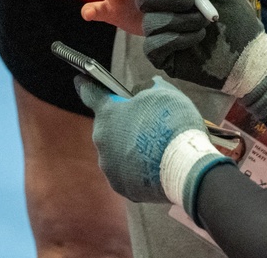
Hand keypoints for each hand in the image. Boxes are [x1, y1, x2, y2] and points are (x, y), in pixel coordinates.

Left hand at [75, 74, 230, 219]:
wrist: (185, 165)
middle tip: (144, 121)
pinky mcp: (121, 186)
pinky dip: (136, 167)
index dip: (87, 85)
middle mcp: (102, 141)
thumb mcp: (164, 92)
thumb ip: (150, 87)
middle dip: (122, 122)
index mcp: (108, 113)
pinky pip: (125, 172)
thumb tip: (148, 88)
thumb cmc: (172, 123)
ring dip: (128, 147)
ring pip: (116, 151)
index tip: (81, 80)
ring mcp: (109, 166)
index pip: (90, 93)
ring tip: (153, 146)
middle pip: (108, 126)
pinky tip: (153, 163)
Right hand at [136, 0, 266, 119]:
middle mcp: (163, 8)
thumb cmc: (235, 16)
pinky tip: (197, 38)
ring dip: (180, 20)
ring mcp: (160, 33)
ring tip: (204, 23)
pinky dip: (177, 39)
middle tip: (192, 1)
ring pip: (150, 21)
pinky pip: (154, 45)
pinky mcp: (161, 55)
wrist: (247, 53)